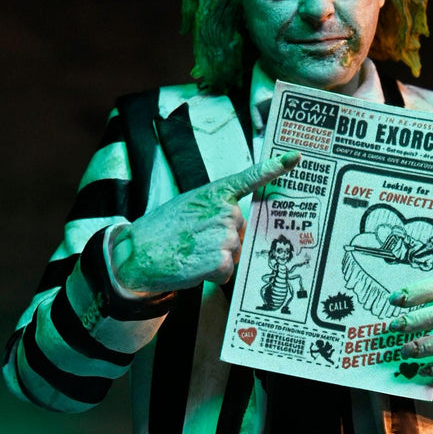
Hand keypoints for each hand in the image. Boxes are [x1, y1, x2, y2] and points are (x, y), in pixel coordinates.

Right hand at [111, 152, 300, 292]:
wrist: (137, 255)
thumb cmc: (162, 231)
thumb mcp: (189, 206)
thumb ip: (215, 209)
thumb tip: (234, 228)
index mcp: (215, 193)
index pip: (249, 177)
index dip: (274, 167)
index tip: (296, 157)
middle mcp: (224, 211)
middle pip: (241, 231)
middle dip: (224, 240)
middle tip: (196, 241)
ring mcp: (224, 235)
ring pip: (235, 252)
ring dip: (218, 259)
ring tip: (192, 253)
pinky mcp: (221, 260)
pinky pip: (227, 271)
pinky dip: (213, 276)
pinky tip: (194, 267)